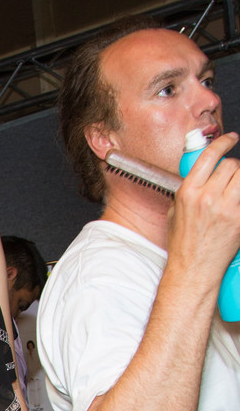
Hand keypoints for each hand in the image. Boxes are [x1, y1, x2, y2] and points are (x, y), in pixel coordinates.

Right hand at [169, 132, 239, 281]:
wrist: (193, 271)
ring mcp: (227, 209)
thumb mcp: (176, 213)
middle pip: (231, 165)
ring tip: (235, 191)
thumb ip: (189, 190)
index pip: (210, 155)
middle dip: (233, 169)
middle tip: (231, 178)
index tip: (232, 139)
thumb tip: (203, 173)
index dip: (225, 142)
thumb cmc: (184, 246)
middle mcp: (207, 199)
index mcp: (189, 193)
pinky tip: (236, 204)